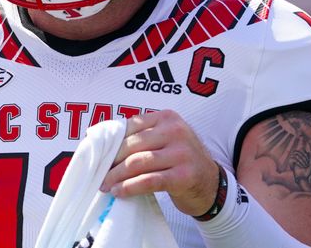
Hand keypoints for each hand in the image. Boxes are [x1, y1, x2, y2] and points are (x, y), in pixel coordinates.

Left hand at [99, 110, 219, 216]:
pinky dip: (130, 187)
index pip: (130, 126)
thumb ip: (142, 136)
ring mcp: (181, 153)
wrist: (212, 185)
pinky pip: (149, 181)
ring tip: (105, 185)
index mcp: (167, 117)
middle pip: (131, 145)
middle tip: (98, 173)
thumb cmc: (181, 161)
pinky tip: (119, 192)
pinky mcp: (183, 176)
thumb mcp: (166, 140)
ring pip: (137, 163)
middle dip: (111, 161)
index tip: (98, 155)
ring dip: (116, 176)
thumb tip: (104, 144)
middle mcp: (175, 131)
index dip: (111, 143)